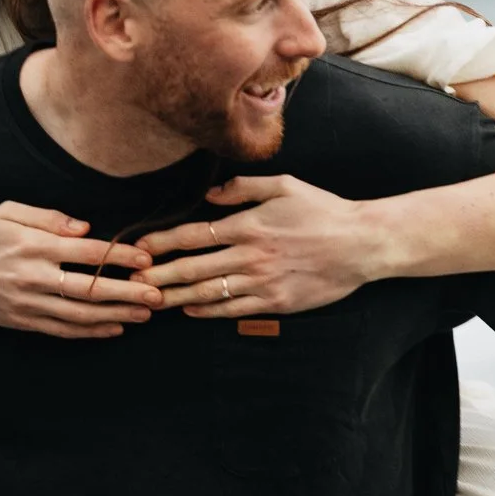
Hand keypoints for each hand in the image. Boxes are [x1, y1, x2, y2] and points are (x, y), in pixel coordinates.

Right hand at [0, 202, 160, 338]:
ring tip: (145, 314)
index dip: (120, 256)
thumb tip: (84, 227)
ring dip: (117, 314)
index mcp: (33, 244)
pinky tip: (113, 329)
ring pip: (81, 313)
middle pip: (91, 287)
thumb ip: (47, 217)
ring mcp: (29, 302)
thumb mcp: (6, 212)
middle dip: (129, 291)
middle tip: (158, 294)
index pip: (87, 251)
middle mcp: (34, 275)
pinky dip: (90, 331)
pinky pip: (63, 329)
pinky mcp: (23, 320)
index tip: (146, 258)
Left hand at [134, 175, 386, 317]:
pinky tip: (188, 309)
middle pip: (193, 267)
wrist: (363, 244)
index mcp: (248, 224)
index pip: (193, 234)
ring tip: (149, 300)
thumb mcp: (284, 186)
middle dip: (158, 275)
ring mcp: (263, 282)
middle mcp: (250, 255)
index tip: (139, 247)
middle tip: (131, 282)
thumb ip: (242, 188)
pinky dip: (207, 310)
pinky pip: (233, 309)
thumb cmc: (323, 211)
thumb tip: (208, 196)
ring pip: (208, 291)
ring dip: (175, 296)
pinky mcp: (276, 302)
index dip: (162, 242)